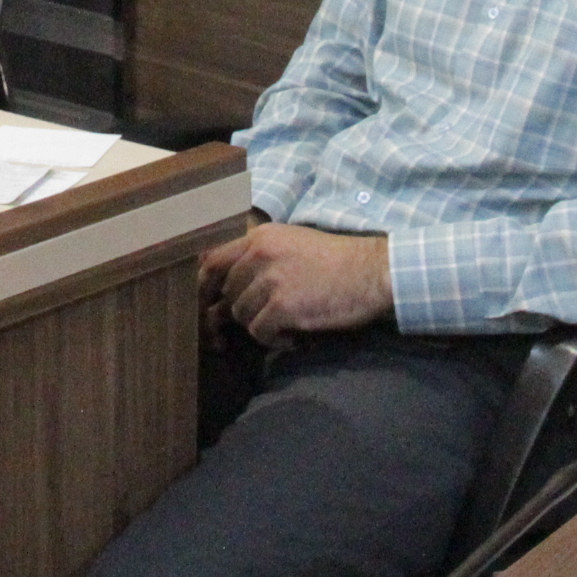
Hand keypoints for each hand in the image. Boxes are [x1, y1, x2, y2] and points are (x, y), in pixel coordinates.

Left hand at [204, 224, 392, 348]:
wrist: (372, 271)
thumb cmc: (336, 260)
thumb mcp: (292, 243)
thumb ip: (259, 255)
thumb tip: (223, 282)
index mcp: (259, 236)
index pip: (212, 261)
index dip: (204, 286)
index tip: (208, 302)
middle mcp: (259, 254)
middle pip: (227, 293)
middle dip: (236, 312)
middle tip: (258, 321)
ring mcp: (271, 280)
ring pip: (241, 314)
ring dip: (260, 325)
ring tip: (285, 325)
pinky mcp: (283, 306)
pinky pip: (260, 332)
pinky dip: (273, 340)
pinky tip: (292, 337)